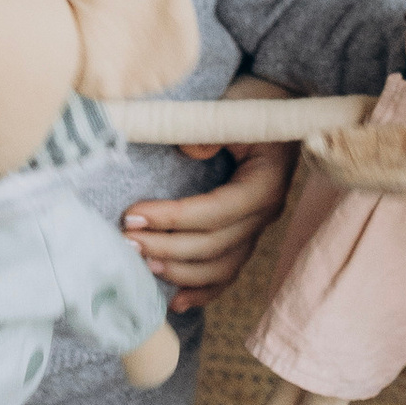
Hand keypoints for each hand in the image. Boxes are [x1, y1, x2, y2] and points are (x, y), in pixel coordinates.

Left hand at [127, 75, 295, 313]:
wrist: (280, 107)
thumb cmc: (252, 103)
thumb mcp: (232, 107)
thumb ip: (211, 129)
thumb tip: (189, 152)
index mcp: (264, 183)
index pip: (214, 212)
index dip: (172, 219)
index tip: (131, 214)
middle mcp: (265, 213)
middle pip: (213, 245)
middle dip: (166, 246)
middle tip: (125, 240)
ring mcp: (258, 228)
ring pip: (220, 266)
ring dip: (180, 271)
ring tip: (142, 263)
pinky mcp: (248, 235)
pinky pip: (228, 272)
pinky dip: (203, 290)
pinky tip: (176, 300)